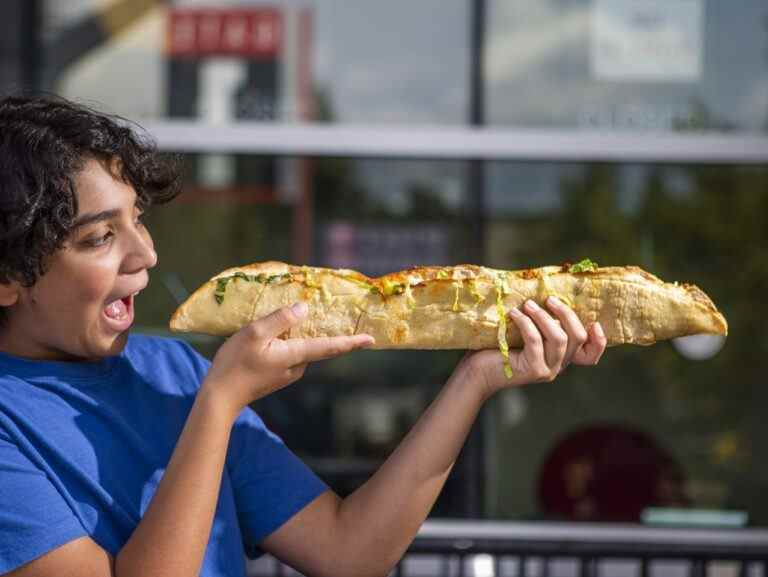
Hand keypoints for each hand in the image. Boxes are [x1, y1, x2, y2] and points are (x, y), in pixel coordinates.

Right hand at [202, 302, 374, 420]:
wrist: (220, 397)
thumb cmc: (235, 363)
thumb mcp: (255, 334)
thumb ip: (281, 320)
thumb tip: (305, 308)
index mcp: (295, 355)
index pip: (330, 347)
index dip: (352, 342)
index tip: (372, 340)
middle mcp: (297, 366)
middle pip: (318, 345)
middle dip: (329, 333)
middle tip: (338, 317)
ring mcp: (288, 373)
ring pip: (302, 348)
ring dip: (302, 335)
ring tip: (293, 318)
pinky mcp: (278, 375)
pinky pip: (291, 353)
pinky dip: (290, 341)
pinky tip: (276, 333)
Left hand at [459, 296, 606, 398]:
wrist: (477, 371)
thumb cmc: (498, 347)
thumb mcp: (524, 332)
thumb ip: (540, 323)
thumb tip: (548, 292)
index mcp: (560, 357)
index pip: (590, 356)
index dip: (599, 341)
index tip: (594, 322)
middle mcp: (559, 366)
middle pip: (577, 337)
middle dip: (566, 314)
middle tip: (549, 299)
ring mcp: (548, 370)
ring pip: (559, 338)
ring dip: (544, 316)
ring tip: (528, 304)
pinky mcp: (534, 370)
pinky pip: (536, 341)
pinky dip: (526, 323)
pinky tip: (514, 314)